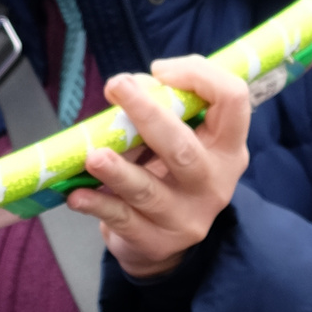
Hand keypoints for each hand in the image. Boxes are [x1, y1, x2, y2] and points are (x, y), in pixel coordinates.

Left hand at [73, 55, 250, 280]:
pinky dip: (97, 204)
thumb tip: (132, 85)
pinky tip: (77, 195)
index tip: (159, 70)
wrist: (163, 242)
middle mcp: (215, 182)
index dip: (199, 76)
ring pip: (148, 190)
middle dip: (147, 114)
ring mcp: (188, 217)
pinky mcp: (156, 242)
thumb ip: (165, 109)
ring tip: (93, 156)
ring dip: (118, 171)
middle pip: (184, 148)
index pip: (234, 100)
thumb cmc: (168, 172)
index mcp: (228, 147)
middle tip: (116, 85)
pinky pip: (122, 219)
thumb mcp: (180, 139)